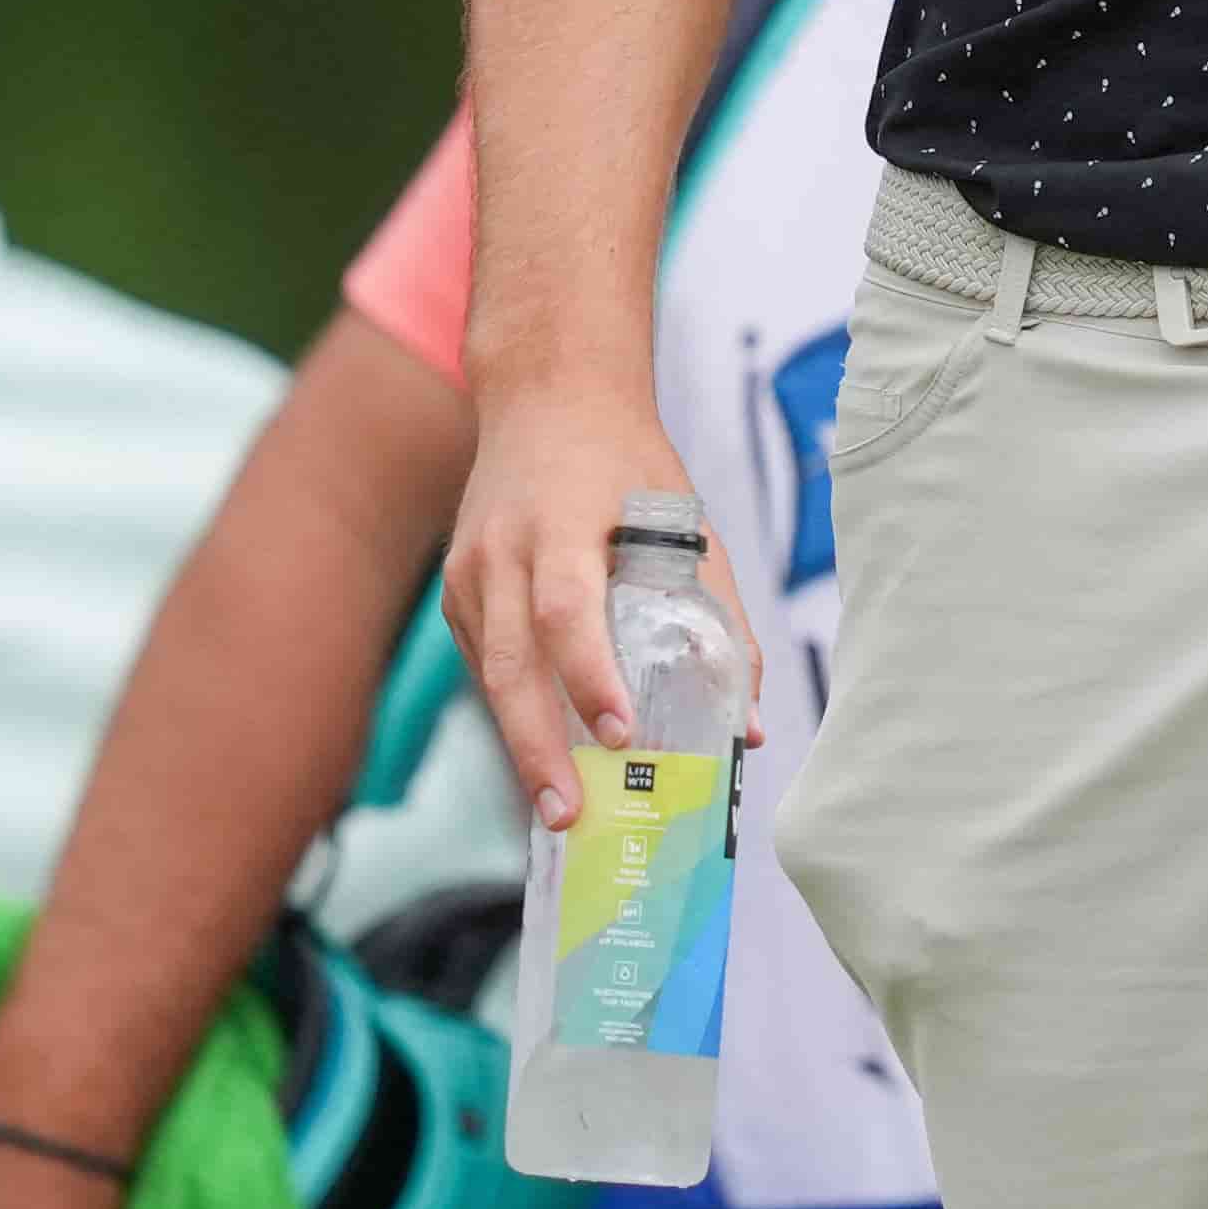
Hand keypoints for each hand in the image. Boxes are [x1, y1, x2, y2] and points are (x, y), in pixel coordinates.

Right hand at [438, 373, 708, 827]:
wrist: (546, 393)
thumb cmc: (628, 461)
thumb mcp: (688, 522)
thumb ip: (721, 618)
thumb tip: (750, 725)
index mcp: (560, 524)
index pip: (568, 611)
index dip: (591, 676)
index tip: (622, 736)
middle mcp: (503, 550)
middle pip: (513, 662)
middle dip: (537, 747)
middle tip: (568, 815)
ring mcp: (470, 570)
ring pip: (491, 673)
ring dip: (521, 745)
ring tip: (556, 810)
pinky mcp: (457, 588)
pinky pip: (485, 662)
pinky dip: (513, 712)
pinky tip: (541, 759)